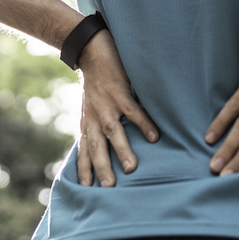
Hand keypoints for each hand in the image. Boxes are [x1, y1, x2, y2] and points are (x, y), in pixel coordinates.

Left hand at [76, 29, 158, 186]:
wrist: (90, 50)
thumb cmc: (95, 80)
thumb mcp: (91, 106)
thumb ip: (97, 124)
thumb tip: (107, 145)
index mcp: (88, 122)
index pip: (85, 150)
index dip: (84, 168)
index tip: (87, 189)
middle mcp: (95, 116)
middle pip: (97, 147)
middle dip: (101, 168)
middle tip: (109, 188)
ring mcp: (106, 104)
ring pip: (113, 132)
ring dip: (122, 150)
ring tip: (131, 168)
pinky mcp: (119, 91)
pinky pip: (132, 111)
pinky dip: (142, 124)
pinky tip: (154, 137)